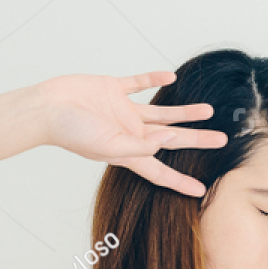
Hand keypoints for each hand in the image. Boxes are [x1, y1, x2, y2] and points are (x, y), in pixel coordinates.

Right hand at [37, 71, 226, 196]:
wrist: (46, 107)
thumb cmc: (71, 132)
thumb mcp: (108, 145)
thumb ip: (137, 145)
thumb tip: (166, 142)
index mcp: (128, 151)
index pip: (160, 171)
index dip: (180, 181)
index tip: (201, 191)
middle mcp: (130, 132)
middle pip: (171, 139)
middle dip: (196, 140)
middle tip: (221, 140)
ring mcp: (122, 111)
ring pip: (162, 112)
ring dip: (184, 112)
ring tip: (208, 111)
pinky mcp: (112, 89)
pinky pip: (138, 83)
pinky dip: (154, 80)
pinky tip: (170, 78)